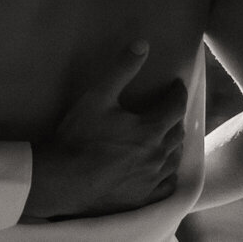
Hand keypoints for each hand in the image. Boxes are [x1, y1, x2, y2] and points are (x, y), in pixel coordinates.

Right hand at [23, 41, 186, 219]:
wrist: (64, 180)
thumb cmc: (80, 136)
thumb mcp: (98, 95)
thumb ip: (122, 69)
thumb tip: (143, 45)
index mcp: (150, 129)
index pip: (175, 106)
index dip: (177, 93)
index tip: (176, 86)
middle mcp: (158, 155)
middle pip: (178, 132)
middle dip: (176, 117)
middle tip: (170, 109)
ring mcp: (152, 180)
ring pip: (175, 158)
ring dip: (174, 144)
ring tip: (169, 136)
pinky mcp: (145, 198)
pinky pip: (168, 185)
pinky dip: (170, 173)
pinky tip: (165, 170)